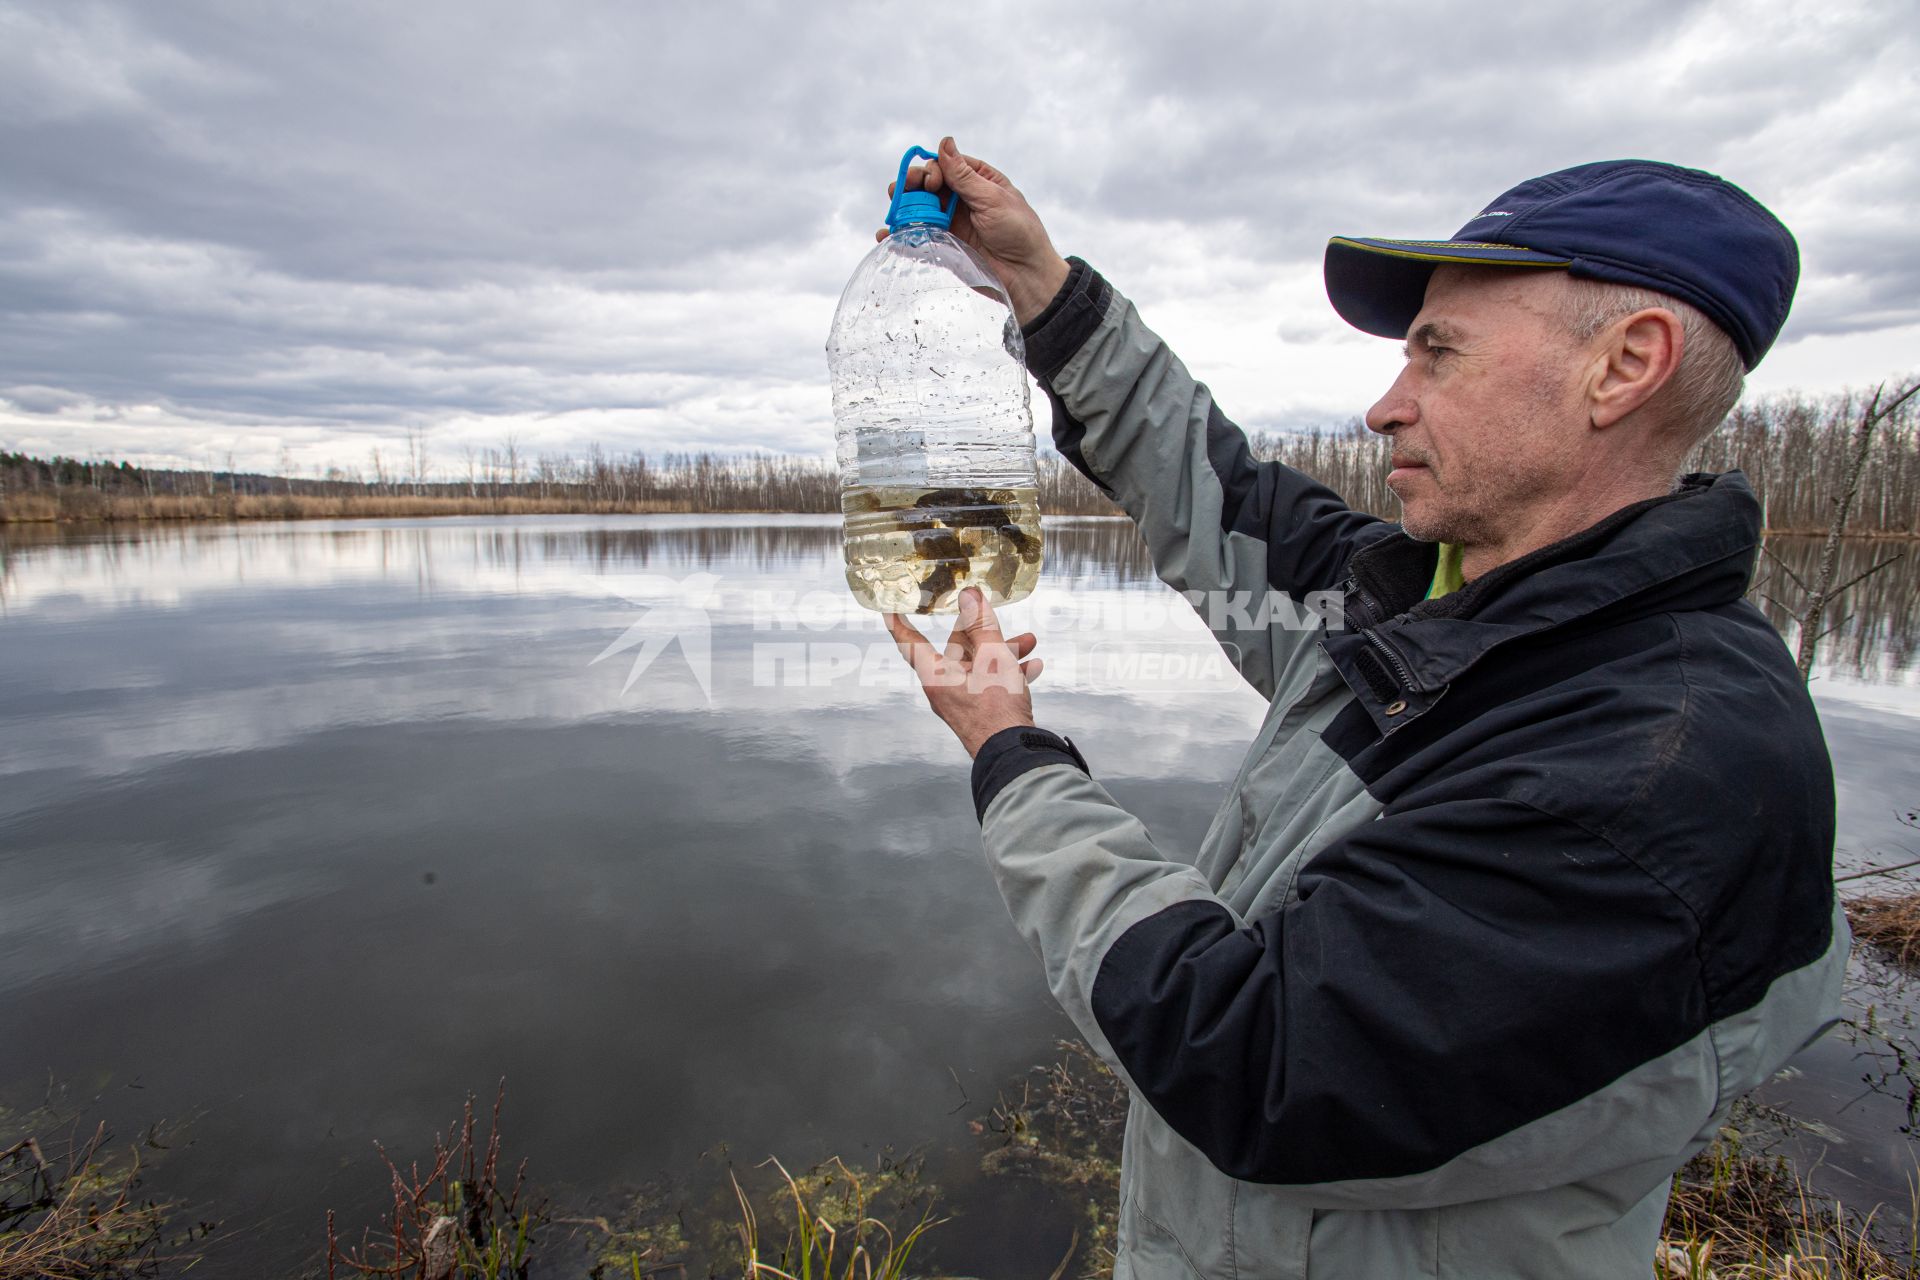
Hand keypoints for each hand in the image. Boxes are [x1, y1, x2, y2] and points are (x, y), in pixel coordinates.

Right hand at [879, 136, 1070, 325]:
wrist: (1026, 276)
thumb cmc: (1019, 232)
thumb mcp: (993, 199)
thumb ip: (965, 176)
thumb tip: (944, 143)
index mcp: (977, 180)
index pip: (944, 164)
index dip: (932, 169)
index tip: (933, 183)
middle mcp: (961, 198)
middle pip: (926, 184)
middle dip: (912, 186)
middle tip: (902, 193)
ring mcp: (951, 222)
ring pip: (918, 208)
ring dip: (902, 208)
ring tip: (893, 214)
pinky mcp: (945, 244)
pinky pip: (918, 235)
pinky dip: (901, 234)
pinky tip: (888, 235)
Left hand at [886, 586, 1043, 757]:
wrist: (1013, 754)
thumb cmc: (996, 709)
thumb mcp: (993, 657)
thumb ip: (981, 625)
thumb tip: (969, 596)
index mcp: (935, 674)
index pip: (910, 642)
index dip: (899, 622)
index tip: (889, 608)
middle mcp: (943, 687)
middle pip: (956, 649)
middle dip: (982, 632)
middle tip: (995, 614)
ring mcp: (961, 700)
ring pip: (978, 665)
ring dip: (1003, 651)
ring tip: (1028, 642)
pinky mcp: (978, 710)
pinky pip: (989, 683)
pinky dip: (1008, 672)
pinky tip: (1032, 666)